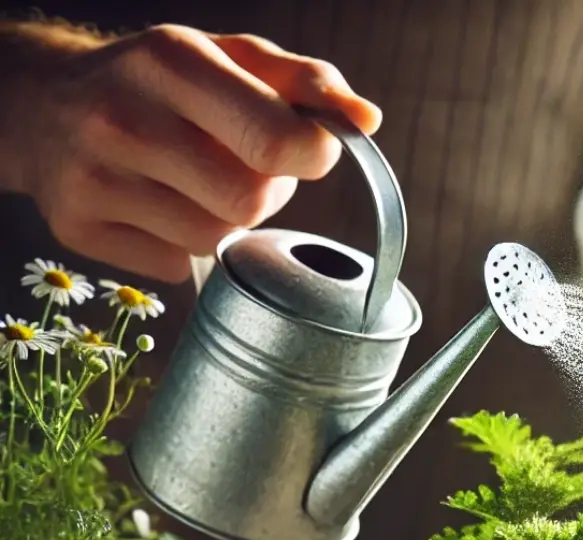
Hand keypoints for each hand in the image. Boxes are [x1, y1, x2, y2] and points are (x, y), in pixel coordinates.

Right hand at [6, 22, 380, 281]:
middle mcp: (124, 117)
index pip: (275, 141)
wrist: (43, 102)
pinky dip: (180, 246)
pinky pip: (174, 266)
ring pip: (214, 241)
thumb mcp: (230, 59)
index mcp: (171, 61)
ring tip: (195, 183)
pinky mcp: (78, 227)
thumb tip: (367, 121)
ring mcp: (94, 177)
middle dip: (265, 192)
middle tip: (243, 167)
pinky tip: (156, 207)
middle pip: (249, 203)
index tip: (305, 150)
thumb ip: (305, 84)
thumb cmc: (160, 84)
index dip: (309, 157)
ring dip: (223, 220)